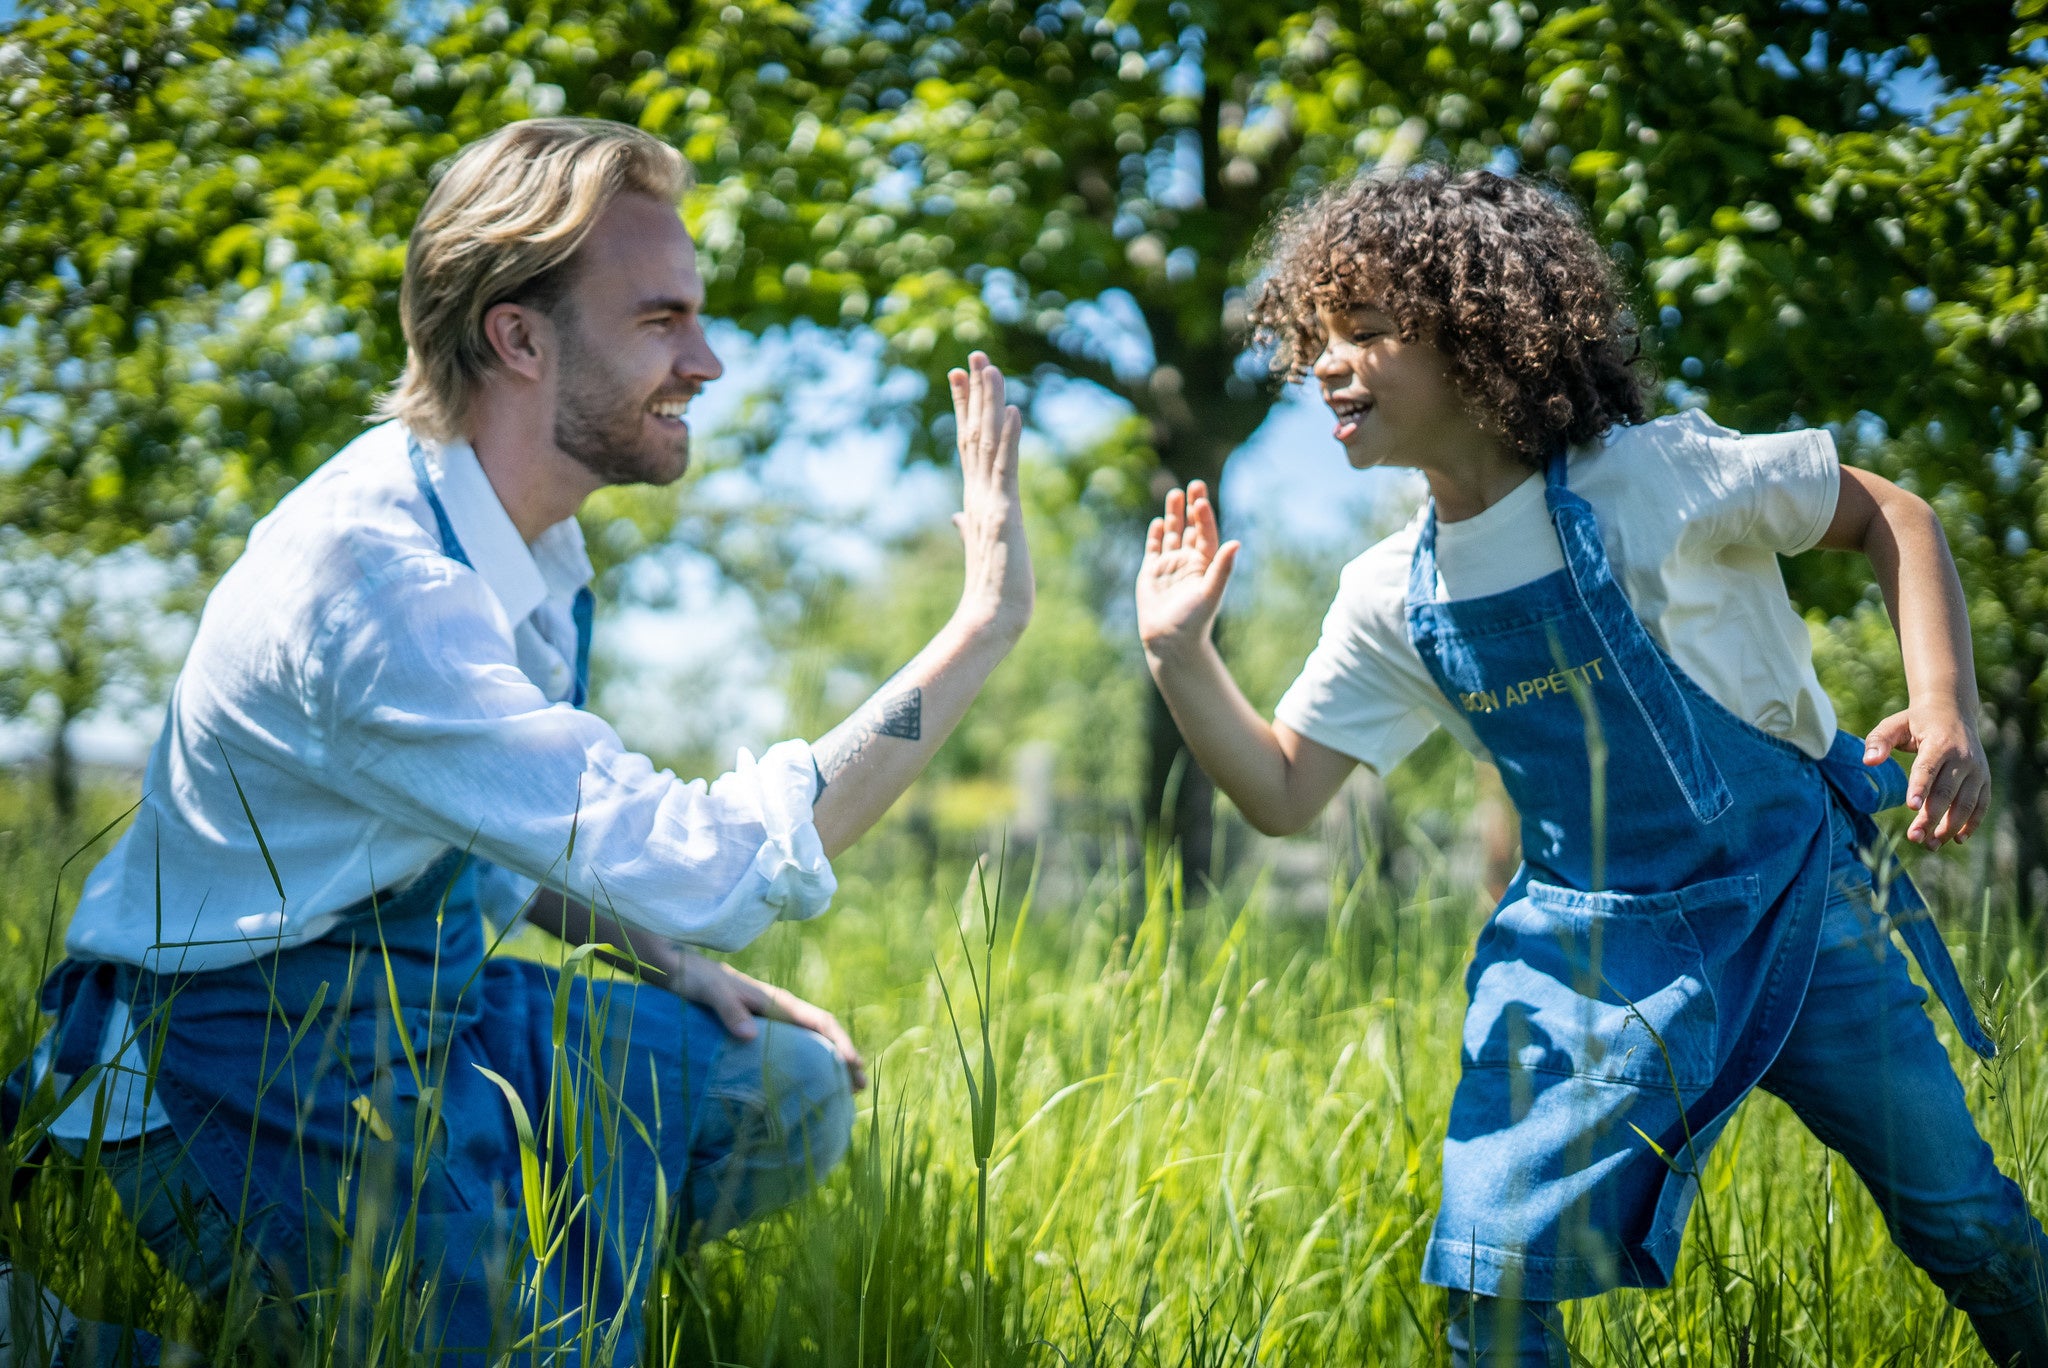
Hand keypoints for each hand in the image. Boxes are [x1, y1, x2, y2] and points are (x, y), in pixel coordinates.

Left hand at [674, 951, 867, 1089]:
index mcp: (778, 1002)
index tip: (854, 1065)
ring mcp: (772, 1020)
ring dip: (830, 1063)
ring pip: (812, 1041)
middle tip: (860, 1087)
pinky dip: (810, 1063)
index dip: (840, 1043)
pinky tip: (808, 1082)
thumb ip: (730, 1011)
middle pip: (823, 1034)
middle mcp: (781, 1010)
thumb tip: (750, 1036)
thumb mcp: (712, 993)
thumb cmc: (697, 980)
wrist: (680, 970)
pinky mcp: (760, 1028)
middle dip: (845, 1058)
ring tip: (844, 1090)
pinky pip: (794, 1047)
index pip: (820, 1022)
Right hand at [947, 352, 1032, 641]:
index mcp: (974, 498)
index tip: (960, 374)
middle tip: (974, 355)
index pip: (969, 444)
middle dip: (974, 393)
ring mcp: (989, 501)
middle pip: (974, 433)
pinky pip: (1007, 468)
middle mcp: (977, 493)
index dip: (965, 407)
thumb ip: (966, 525)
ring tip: (990, 367)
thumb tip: (956, 516)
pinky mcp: (1004, 514)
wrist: (990, 618)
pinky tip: (1014, 411)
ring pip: (988, 443)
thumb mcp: (979, 547)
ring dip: (990, 404)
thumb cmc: (989, 589)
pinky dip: (1010, 438)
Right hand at [1136, 479, 1239, 666]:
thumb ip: (1222, 568)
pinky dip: (1155, 535)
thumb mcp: (1210, 593)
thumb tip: (1237, 543)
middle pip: (1191, 529)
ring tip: (1174, 493)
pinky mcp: (1151, 574)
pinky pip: (1154, 549)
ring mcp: (1169, 567)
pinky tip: (1158, 522)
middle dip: (1192, 508)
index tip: (1201, 501)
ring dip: (1173, 516)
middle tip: (1195, 485)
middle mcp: (1188, 564)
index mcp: (1205, 566)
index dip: (1204, 518)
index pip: (1206, 535)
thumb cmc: (1194, 621)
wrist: (1170, 642)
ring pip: (1172, 535)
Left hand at [1864, 703, 1988, 848]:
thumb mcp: (1894, 724)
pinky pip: (1981, 804)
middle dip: (1931, 817)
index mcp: (1939, 743)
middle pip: (1946, 791)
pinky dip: (1972, 823)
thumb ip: (1879, 740)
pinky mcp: (1984, 779)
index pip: (1929, 768)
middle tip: (1914, 838)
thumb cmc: (1916, 721)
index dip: (1920, 788)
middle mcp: (1963, 757)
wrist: (1954, 711)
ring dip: (1950, 826)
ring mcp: (1977, 769)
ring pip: (1966, 802)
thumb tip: (1868, 761)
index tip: (1911, 807)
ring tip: (1930, 844)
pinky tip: (1956, 839)